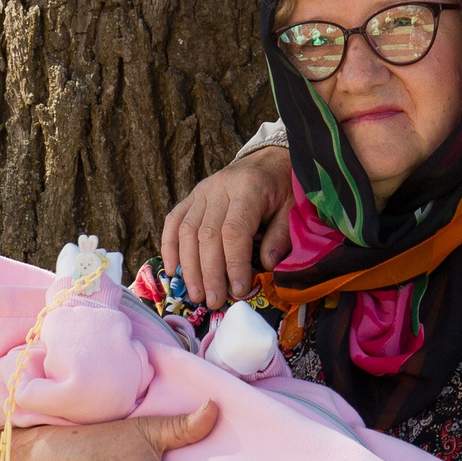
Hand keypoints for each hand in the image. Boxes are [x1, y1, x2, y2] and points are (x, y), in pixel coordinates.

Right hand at [161, 146, 294, 305]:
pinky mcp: (192, 195)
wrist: (268, 159)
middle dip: (208, 273)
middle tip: (213, 301)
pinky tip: (172, 269)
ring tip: (196, 294)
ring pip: (186, 231)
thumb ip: (280, 236)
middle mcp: (220, 188)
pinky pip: (174, 220)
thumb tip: (266, 266)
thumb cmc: (283, 187)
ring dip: (189, 266)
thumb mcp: (292, 209)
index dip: (233, 263)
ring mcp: (202, 190)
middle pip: (206, 235)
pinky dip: (169, 246)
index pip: (234, 231)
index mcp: (248, 188)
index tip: (237, 290)